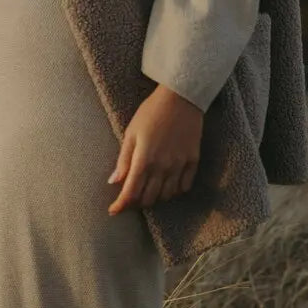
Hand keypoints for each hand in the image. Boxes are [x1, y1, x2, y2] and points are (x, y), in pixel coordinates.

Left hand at [107, 84, 202, 214]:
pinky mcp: (193, 160)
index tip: (113, 210)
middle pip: (149, 198)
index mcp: (144, 159)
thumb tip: (114, 181)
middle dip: (136, 202)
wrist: (180, 97)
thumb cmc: (151, 111)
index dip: (121, 205)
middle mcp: (163, 166)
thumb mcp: (131, 132)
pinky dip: (175, 191)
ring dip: (156, 198)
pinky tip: (168, 185)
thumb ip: (124, 159)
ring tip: (148, 191)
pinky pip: (185, 186)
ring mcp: (180, 165)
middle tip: (130, 198)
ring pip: (167, 195)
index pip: (131, 192)